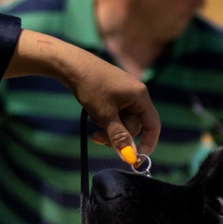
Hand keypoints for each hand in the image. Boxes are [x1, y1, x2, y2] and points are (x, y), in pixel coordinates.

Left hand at [24, 33, 159, 159]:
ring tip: (93, 120)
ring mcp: (124, 92)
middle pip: (134, 125)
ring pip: (122, 120)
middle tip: (97, 138)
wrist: (70, 64)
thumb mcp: (104, 115)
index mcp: (140, 96)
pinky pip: (115, 112)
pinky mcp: (113, 91)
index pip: (153, 125)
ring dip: (109, 126)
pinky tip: (92, 111)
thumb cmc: (90, 86)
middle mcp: (136, 93)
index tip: (136, 159)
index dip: (147, 143)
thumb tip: (130, 157)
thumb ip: (119, 136)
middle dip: (117, 134)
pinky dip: (105, 117)